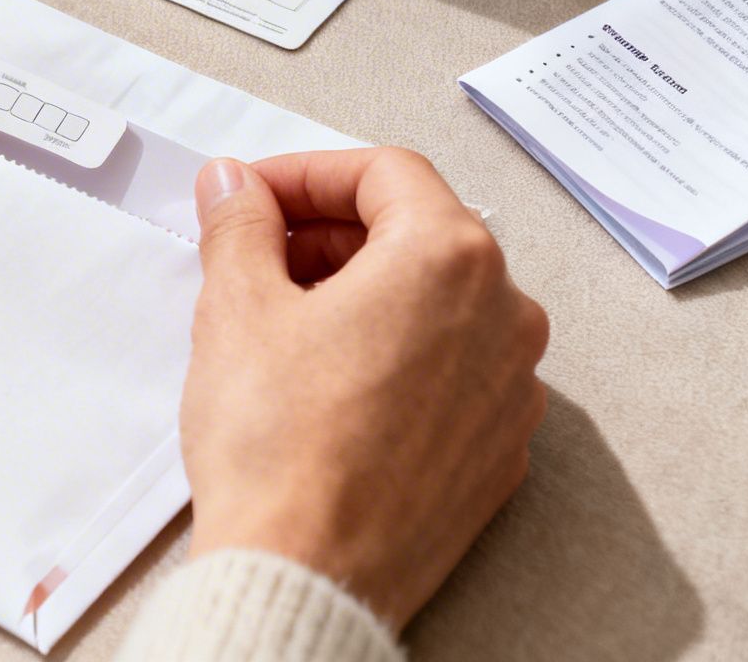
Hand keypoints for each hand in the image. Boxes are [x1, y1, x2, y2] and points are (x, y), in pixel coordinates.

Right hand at [181, 148, 548, 630]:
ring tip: (287, 325)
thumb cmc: (283, 453)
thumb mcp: (236, 307)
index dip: (305, 174)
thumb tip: (236, 190)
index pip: (382, 172)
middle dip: (330, 234)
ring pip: (436, 304)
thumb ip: (240, 225)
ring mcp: (511, 388)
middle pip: (416, 232)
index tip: (255, 197)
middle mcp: (504, 315)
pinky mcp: (499, 449)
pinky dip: (395, 356)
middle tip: (258, 256)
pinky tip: (330, 384)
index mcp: (449, 259)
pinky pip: (451, 371)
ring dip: (363, 295)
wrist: (307, 576)